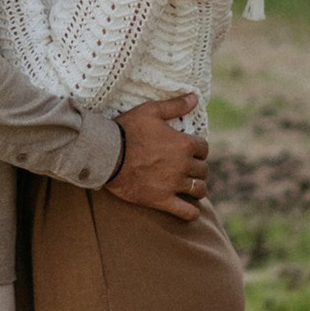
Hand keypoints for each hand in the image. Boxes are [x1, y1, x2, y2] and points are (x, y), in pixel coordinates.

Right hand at [107, 95, 210, 224]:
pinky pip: (186, 212)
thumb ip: (175, 105)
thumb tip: (195, 97)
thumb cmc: (127, 130)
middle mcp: (182, 165)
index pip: (203, 148)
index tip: (190, 149)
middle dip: (198, 167)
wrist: (106, 154)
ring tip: (189, 186)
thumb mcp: (150, 111)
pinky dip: (191, 213)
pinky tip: (189, 210)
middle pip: (203, 169)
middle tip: (188, 167)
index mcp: (183, 144)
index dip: (198, 148)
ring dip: (196, 187)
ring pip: (198, 189)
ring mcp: (173, 184)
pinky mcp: (162, 200)